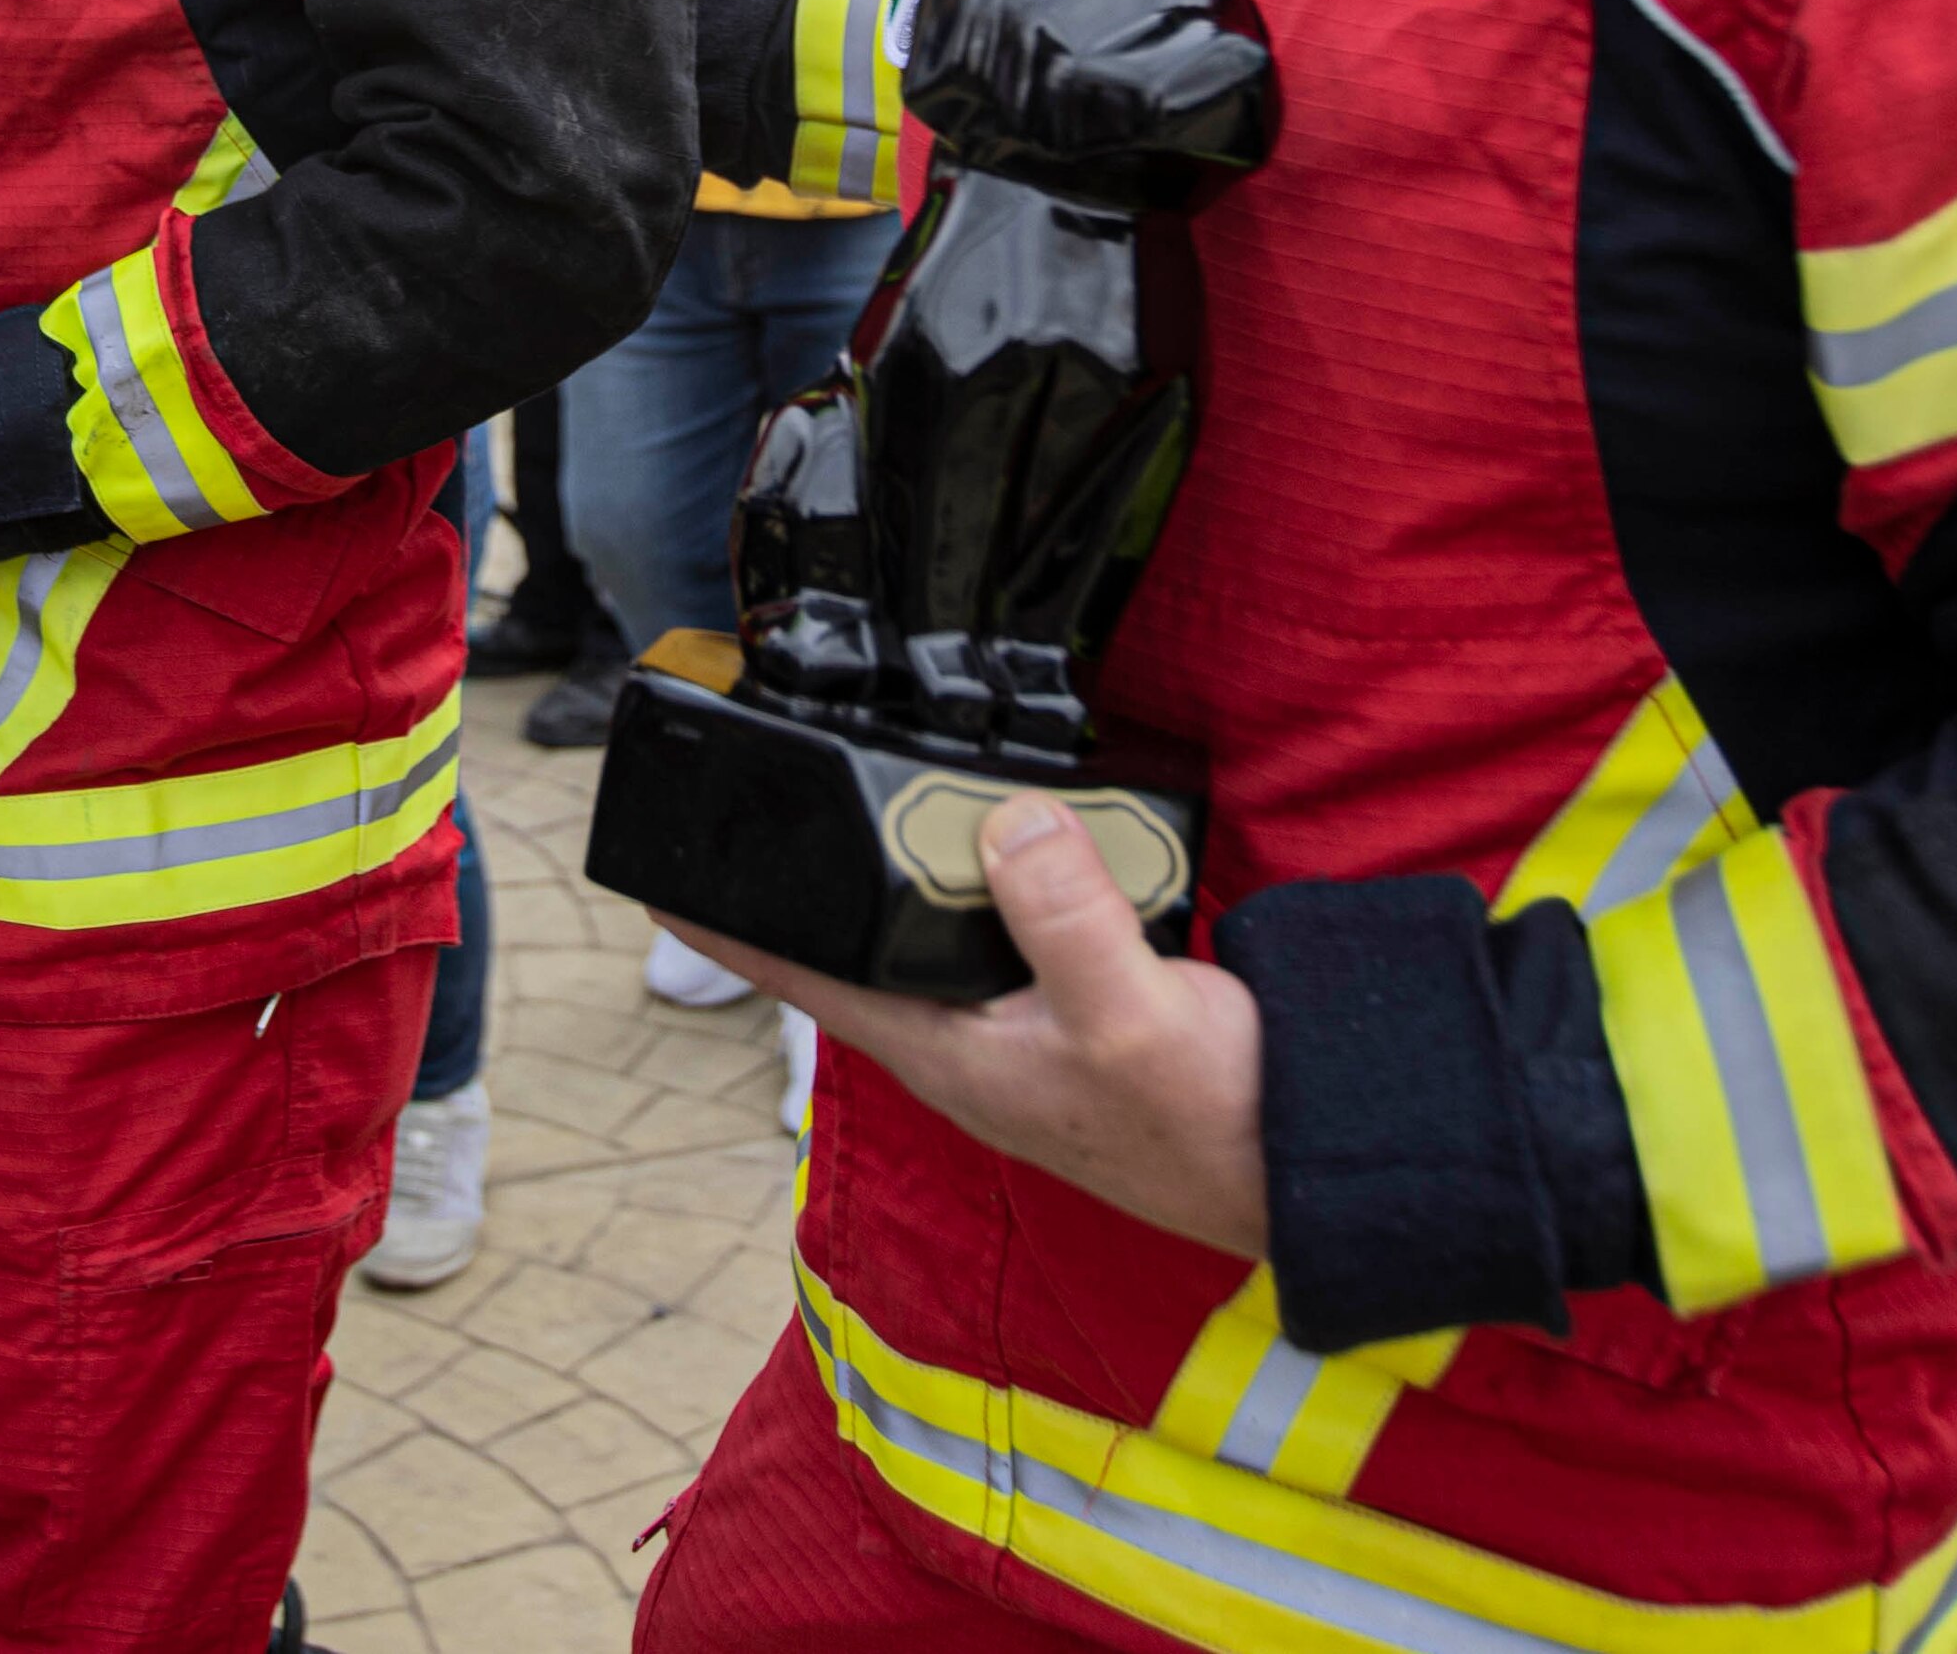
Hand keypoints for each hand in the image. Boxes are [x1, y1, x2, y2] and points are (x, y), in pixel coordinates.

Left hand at [666, 793, 1267, 1260]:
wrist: (1304, 1171)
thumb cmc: (1211, 1126)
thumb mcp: (1131, 1015)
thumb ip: (1064, 918)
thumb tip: (1005, 826)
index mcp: (947, 1048)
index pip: (802, 975)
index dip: (725, 926)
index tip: (651, 878)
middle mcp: (967, 1038)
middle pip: (860, 938)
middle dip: (814, 870)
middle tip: (767, 787)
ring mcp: (1020, 1025)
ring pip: (938, 924)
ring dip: (918, 862)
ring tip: (889, 788)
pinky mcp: (1075, 1005)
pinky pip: (1012, 923)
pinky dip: (1002, 873)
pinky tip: (1019, 832)